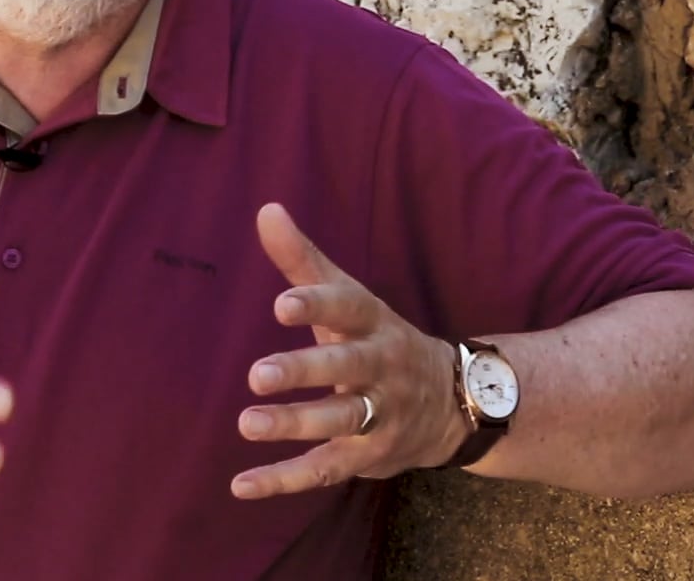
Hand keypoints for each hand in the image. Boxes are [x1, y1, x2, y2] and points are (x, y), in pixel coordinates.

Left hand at [231, 204, 465, 498]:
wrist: (452, 401)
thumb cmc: (378, 339)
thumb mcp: (350, 297)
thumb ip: (303, 260)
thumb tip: (265, 209)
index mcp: (373, 322)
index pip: (348, 308)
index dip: (318, 305)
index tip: (283, 302)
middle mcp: (381, 367)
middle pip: (347, 366)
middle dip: (305, 371)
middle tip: (258, 375)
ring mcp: (380, 414)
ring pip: (341, 420)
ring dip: (295, 424)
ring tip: (247, 423)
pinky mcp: (369, 454)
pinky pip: (326, 468)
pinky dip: (284, 479)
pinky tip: (241, 484)